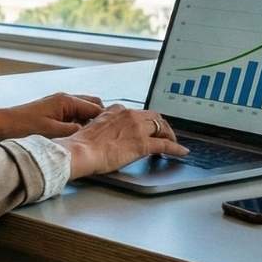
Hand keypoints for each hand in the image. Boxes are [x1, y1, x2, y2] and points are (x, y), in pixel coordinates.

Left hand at [0, 92, 104, 139]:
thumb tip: (89, 134)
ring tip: (95, 137)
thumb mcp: (52, 132)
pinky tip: (79, 137)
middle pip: (93, 106)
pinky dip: (80, 124)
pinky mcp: (53, 113)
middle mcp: (65, 100)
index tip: (115, 131)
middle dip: (101, 119)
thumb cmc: (23, 126)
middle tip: (107, 135)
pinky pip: (74, 116)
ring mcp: (59, 105)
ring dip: (90, 122)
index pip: (96, 107)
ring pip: (84, 111)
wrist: (1, 125)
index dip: (107, 120)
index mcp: (67, 101)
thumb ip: (74, 131)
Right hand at [56, 105, 189, 178]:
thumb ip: (106, 126)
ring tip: (173, 142)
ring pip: (161, 127)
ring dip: (170, 134)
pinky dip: (176, 148)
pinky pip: (165, 144)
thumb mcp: (94, 128)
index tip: (148, 125)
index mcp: (117, 110)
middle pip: (153, 117)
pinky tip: (181, 151)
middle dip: (161, 125)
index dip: (146, 120)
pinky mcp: (142, 144)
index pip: (138, 113)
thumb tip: (110, 134)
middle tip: (165, 133)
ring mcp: (137, 129)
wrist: (80, 151)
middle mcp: (129, 115)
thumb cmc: (82, 144)